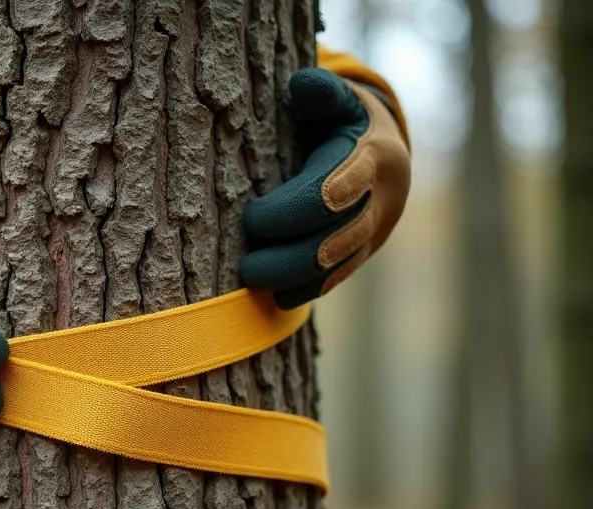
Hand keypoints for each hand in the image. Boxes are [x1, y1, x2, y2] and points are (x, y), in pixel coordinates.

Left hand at [240, 67, 410, 308]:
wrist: (387, 154)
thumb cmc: (345, 121)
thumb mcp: (339, 101)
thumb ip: (323, 94)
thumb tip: (304, 84)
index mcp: (374, 156)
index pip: (339, 187)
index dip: (297, 208)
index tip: (254, 217)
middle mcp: (382, 198)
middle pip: (340, 235)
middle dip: (291, 254)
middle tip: (247, 265)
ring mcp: (376, 229)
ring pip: (340, 263)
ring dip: (295, 278)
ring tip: (252, 281)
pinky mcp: (364, 252)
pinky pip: (338, 277)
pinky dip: (307, 289)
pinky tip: (275, 297)